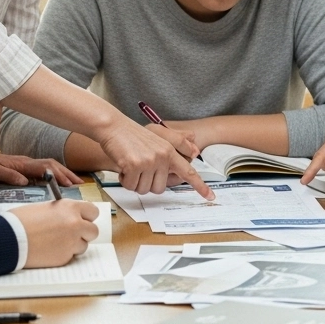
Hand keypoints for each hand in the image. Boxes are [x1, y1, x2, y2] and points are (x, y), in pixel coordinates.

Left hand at [0, 151, 82, 186]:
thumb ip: (8, 176)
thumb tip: (24, 182)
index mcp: (21, 164)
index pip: (44, 168)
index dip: (57, 175)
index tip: (67, 183)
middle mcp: (27, 162)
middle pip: (52, 165)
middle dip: (66, 173)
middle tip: (79, 183)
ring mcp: (28, 164)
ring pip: (51, 165)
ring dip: (64, 172)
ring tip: (76, 182)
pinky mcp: (27, 167)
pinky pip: (46, 168)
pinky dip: (57, 173)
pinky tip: (62, 179)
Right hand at [10, 200, 100, 267]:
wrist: (10, 238)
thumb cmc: (22, 220)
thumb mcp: (46, 208)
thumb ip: (63, 212)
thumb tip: (72, 217)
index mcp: (70, 208)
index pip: (93, 212)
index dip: (87, 217)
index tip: (83, 220)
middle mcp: (75, 224)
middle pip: (93, 231)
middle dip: (84, 233)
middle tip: (72, 233)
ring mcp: (71, 242)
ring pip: (83, 245)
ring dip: (73, 245)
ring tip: (55, 242)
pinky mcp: (65, 258)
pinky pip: (70, 256)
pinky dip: (63, 254)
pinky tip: (49, 250)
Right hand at [98, 117, 214, 199]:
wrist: (113, 126)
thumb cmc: (134, 135)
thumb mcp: (159, 136)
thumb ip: (178, 143)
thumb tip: (195, 152)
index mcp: (170, 151)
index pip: (188, 171)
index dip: (199, 186)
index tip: (210, 196)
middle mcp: (162, 156)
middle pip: (159, 188)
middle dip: (146, 183)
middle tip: (139, 169)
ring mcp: (148, 161)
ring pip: (143, 189)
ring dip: (134, 182)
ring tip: (130, 166)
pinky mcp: (133, 165)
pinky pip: (130, 186)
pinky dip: (124, 180)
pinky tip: (122, 166)